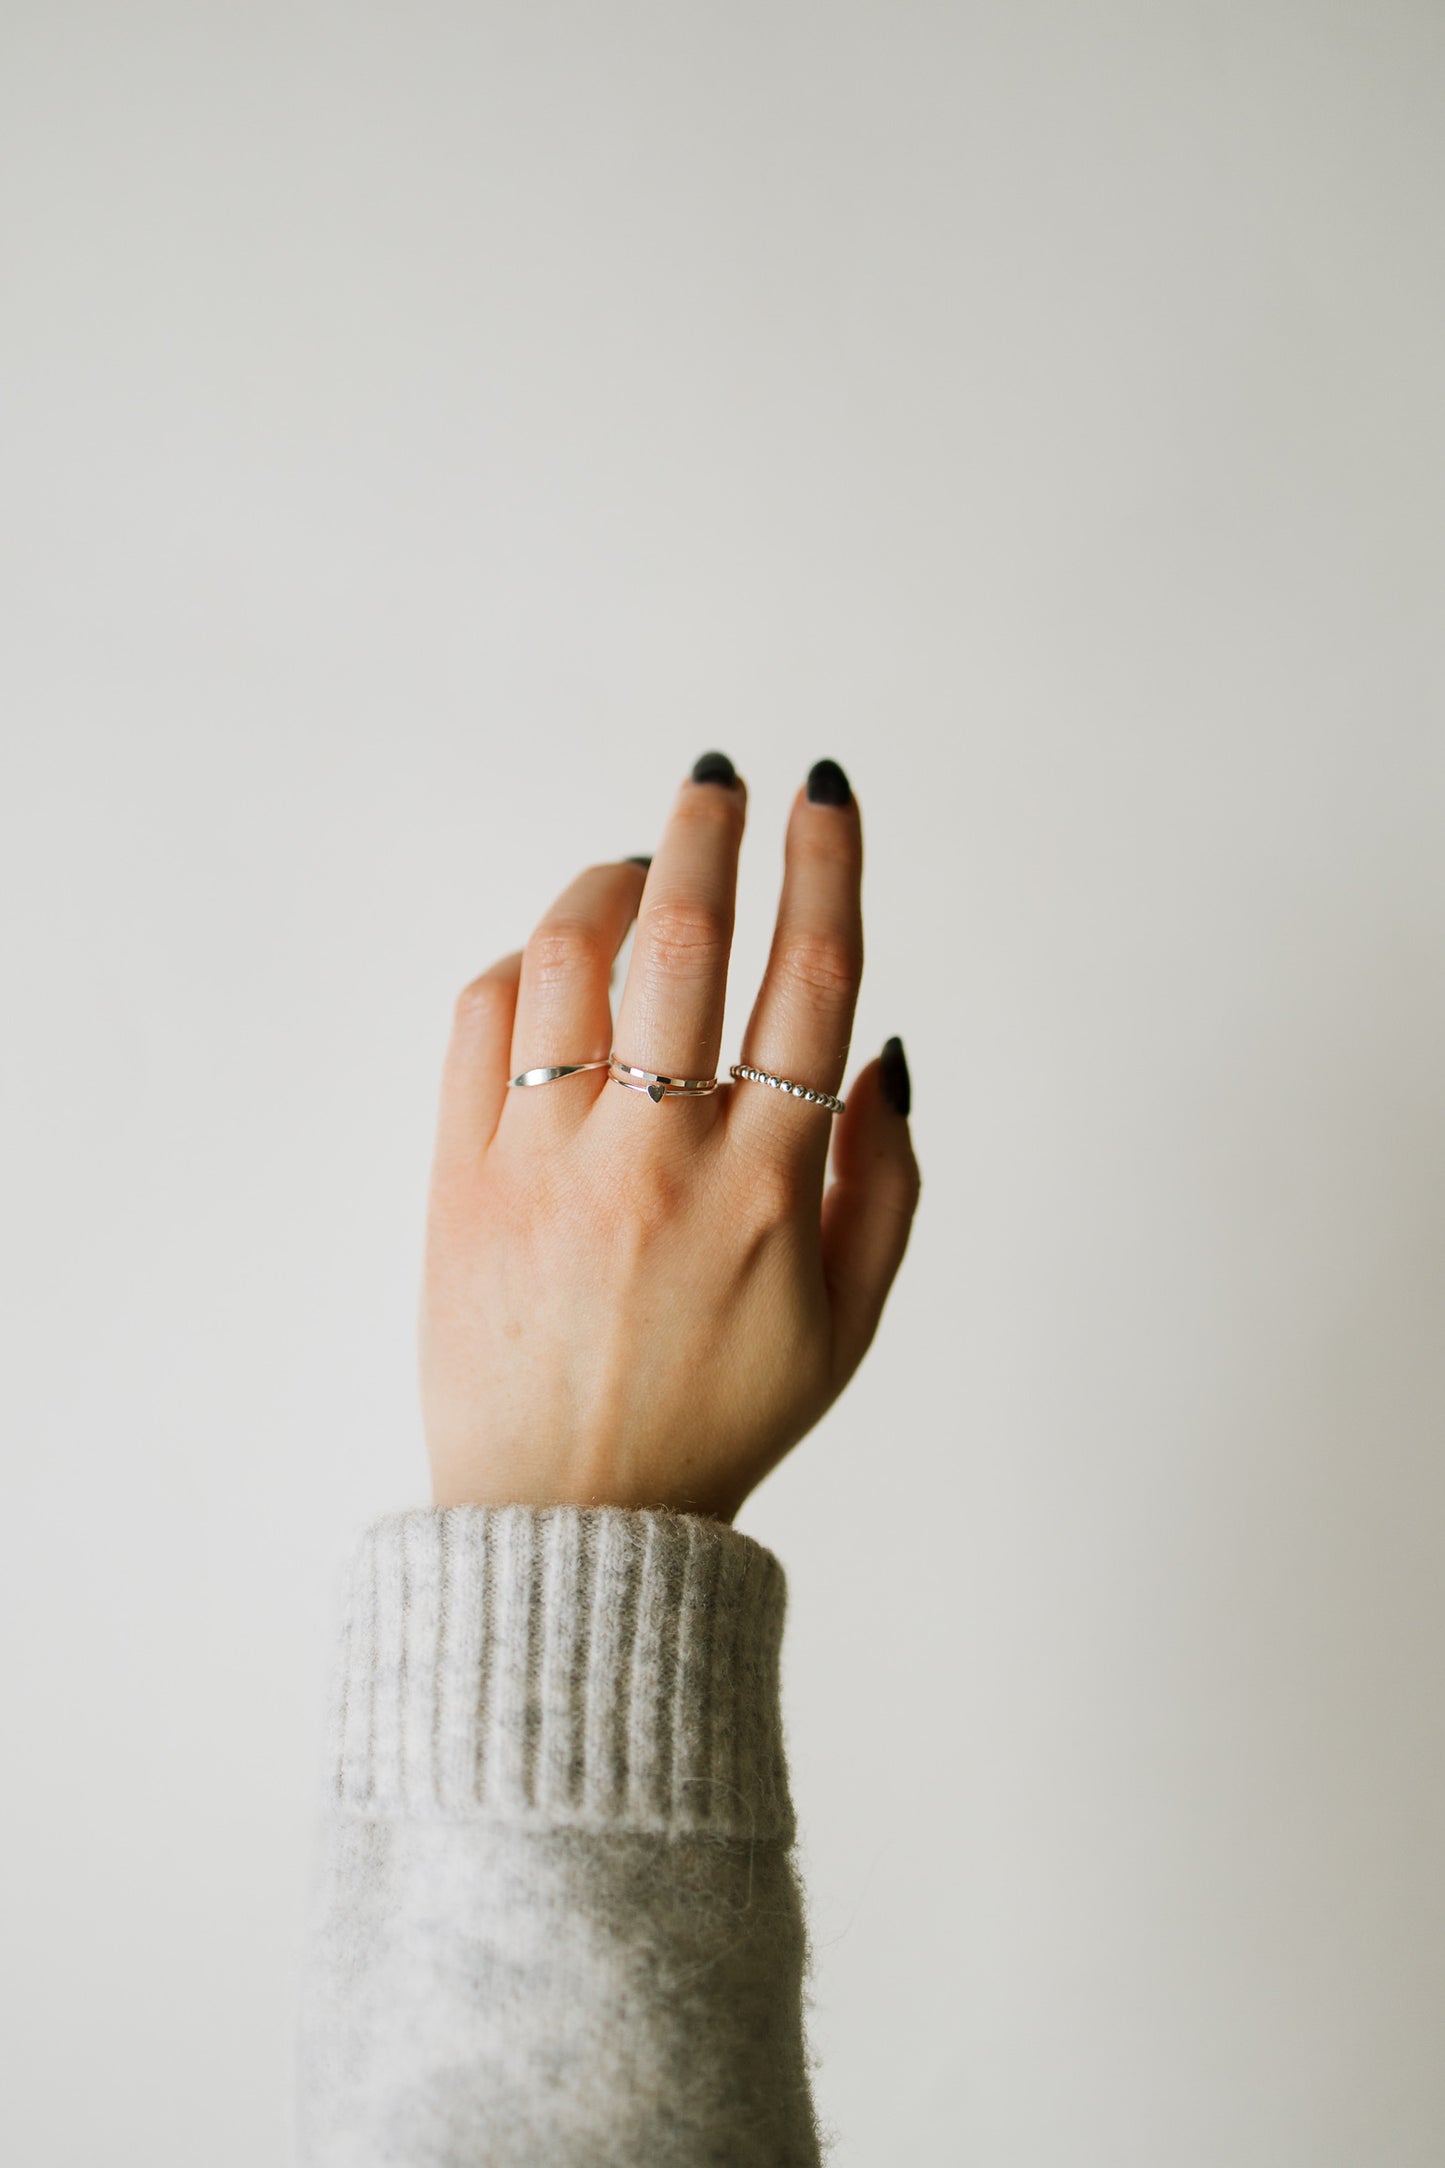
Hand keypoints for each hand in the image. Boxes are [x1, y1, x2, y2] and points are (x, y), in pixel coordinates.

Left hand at [420, 753, 919, 1522]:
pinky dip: (526, 963)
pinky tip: (558, 962)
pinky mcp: (462, 1177)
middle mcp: (657, 1158)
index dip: (828, 863)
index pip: (813, 978)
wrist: (571, 1520)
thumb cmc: (721, 1419)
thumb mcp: (851, 1323)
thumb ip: (888, 1181)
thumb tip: (882, 1050)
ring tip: (635, 872)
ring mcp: (548, 1162)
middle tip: (719, 778)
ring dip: (610, 884)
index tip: (824, 793)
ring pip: (573, 958)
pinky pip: (484, 1020)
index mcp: (769, 1190)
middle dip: (710, 830)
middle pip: (687, 938)